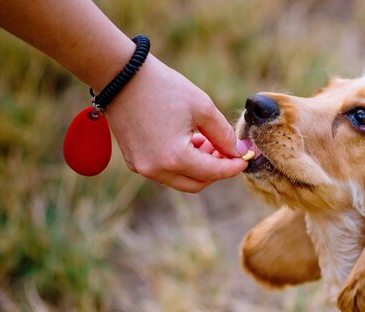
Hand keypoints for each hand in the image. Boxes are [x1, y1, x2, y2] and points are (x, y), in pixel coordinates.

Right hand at [105, 54, 247, 191]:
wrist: (119, 75)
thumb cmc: (163, 87)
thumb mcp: (202, 107)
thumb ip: (223, 134)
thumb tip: (237, 151)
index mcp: (175, 158)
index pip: (214, 172)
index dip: (233, 167)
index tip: (245, 158)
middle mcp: (157, 170)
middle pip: (197, 183)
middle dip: (216, 169)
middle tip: (226, 149)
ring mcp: (142, 168)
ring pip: (180, 179)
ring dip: (198, 166)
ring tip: (206, 141)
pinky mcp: (134, 162)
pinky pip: (164, 171)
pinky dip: (180, 163)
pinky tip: (187, 141)